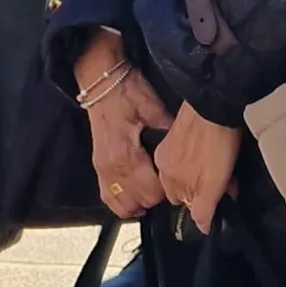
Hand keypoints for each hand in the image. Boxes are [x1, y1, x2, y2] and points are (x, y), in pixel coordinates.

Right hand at [77, 30, 172, 217]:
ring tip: (152, 198)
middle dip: (156, 199)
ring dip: (138, 204)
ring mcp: (102, 168)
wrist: (101, 82)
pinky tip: (133, 200)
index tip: (177, 182)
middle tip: (168, 187)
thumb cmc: (126, 92)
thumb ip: (169, 131)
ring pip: (121, 204)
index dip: (168, 191)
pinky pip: (107, 196)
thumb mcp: (154, 108)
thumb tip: (187, 147)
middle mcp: (112, 166)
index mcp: (127, 154)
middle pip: (138, 201)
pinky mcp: (98, 166)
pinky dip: (121, 201)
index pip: (151, 190)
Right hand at [154, 106, 242, 233]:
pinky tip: (210, 145)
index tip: (215, 195)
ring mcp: (168, 146)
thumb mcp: (213, 185)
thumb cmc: (217, 142)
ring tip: (217, 162)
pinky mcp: (176, 129)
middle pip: (179, 187)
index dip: (200, 202)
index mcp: (168, 179)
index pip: (181, 203)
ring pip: (182, 169)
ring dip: (197, 171)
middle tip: (219, 180)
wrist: (214, 105)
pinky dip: (196, 153)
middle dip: (196, 187)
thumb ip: (203, 209)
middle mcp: (163, 164)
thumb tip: (201, 227)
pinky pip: (184, 151)